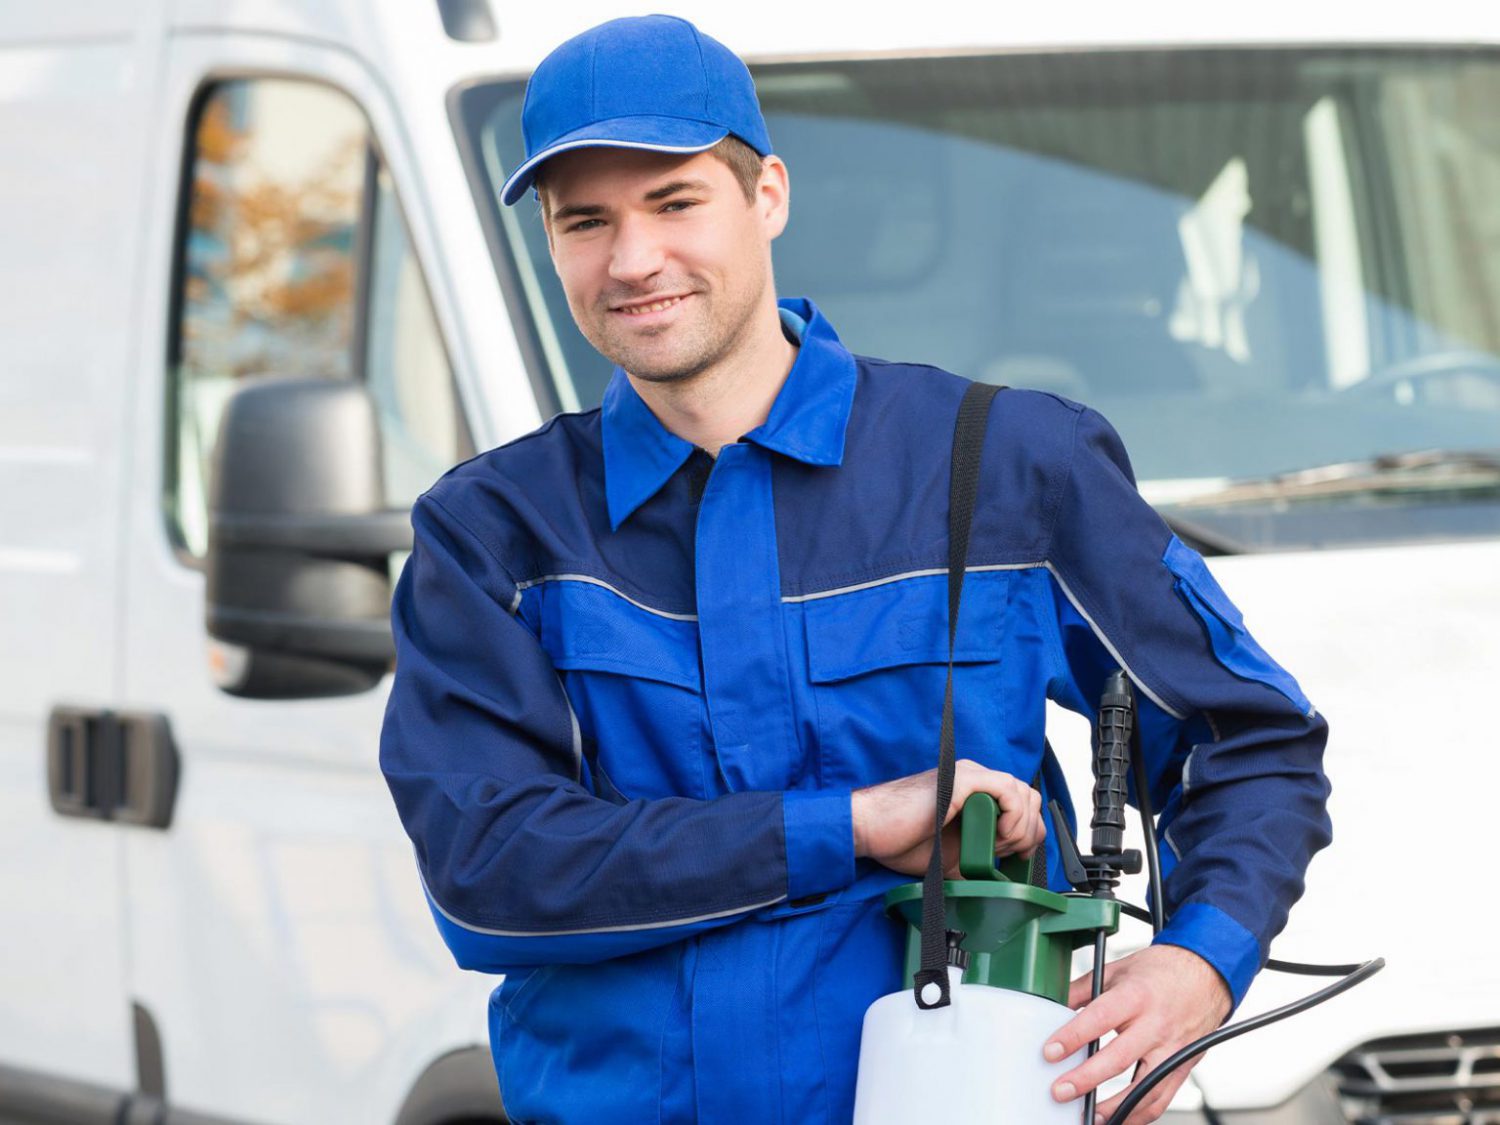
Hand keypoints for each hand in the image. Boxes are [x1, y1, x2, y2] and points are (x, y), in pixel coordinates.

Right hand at [850, 759, 1043, 875]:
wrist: (871, 831)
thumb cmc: (900, 839)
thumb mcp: (951, 855)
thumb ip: (975, 858)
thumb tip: (997, 882)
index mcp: (973, 791)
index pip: (1022, 802)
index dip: (1028, 831)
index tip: (1016, 855)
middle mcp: (974, 778)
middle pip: (1028, 796)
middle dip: (1027, 831)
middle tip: (1005, 853)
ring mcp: (968, 776)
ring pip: (1022, 792)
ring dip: (1019, 826)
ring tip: (997, 846)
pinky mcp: (962, 780)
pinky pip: (1006, 790)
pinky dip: (1012, 816)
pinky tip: (996, 834)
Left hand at [1043, 944, 1231, 1123]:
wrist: (1206, 974)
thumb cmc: (1160, 971)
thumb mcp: (1117, 969)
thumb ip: (1083, 989)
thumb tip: (1054, 1005)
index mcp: (1136, 996)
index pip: (1100, 1018)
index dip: (1073, 1036)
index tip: (1050, 1052)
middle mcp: (1156, 1025)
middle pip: (1118, 1058)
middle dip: (1085, 1079)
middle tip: (1060, 1091)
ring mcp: (1172, 1050)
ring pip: (1143, 1088)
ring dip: (1113, 1107)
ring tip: (1087, 1115)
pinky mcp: (1182, 1067)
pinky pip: (1161, 1099)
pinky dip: (1139, 1115)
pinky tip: (1117, 1118)